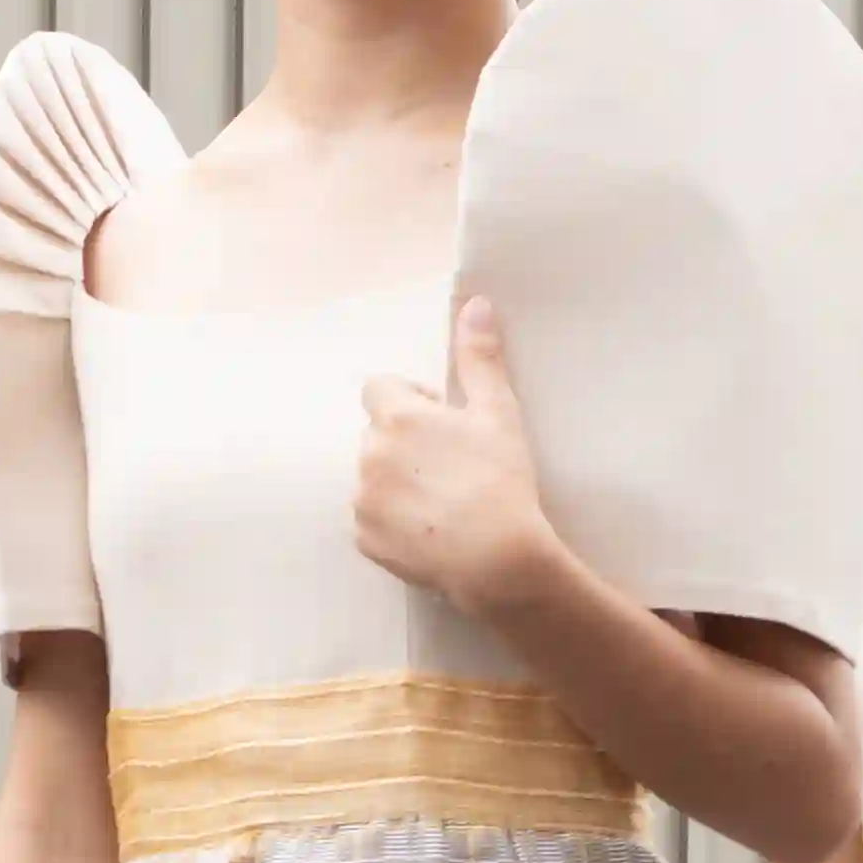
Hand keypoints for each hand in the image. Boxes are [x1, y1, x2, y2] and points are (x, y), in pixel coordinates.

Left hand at [349, 297, 584, 626]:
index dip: (412, 400)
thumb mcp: (497, 412)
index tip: (444, 421)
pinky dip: (395, 520)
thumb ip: (479, 357)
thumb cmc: (500, 480)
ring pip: (374, 477)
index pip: (380, 388)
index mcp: (396, 418)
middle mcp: (368, 455)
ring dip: (398, 480)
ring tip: (445, 501)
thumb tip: (475, 303)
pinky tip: (433, 528)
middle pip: (377, 434)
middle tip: (452, 465)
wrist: (497, 559)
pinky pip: (373, 519)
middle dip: (405, 442)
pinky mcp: (363, 539)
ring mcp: (362, 500)